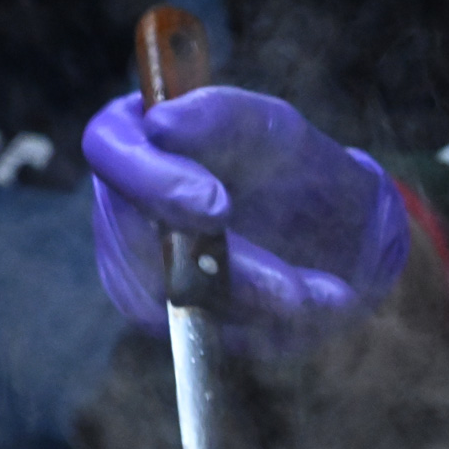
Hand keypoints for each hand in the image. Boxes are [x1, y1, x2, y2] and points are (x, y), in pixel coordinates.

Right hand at [82, 87, 409, 353]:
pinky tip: (315, 307)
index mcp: (136, 137)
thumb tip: (159, 123)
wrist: (338, 234)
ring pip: (169, 299)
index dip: (154, 181)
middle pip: (135, 241)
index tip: (219, 205)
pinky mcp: (164, 317)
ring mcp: (135, 267)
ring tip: (327, 296)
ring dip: (253, 303)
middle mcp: (121, 205)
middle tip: (296, 288)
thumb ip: (220, 117)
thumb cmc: (299, 168)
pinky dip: (262, 325)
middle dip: (223, 267)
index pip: (110, 149)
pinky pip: (196, 332)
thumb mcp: (274, 130)